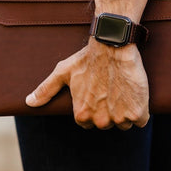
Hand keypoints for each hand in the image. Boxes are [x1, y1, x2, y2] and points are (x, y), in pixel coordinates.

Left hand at [26, 38, 149, 129]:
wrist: (113, 46)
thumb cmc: (87, 58)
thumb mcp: (62, 73)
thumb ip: (45, 90)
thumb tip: (28, 103)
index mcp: (81, 114)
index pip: (90, 122)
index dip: (96, 108)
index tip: (99, 94)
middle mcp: (100, 121)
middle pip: (109, 124)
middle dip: (111, 111)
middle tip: (112, 90)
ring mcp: (119, 118)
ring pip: (125, 123)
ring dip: (127, 110)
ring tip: (123, 90)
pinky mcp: (137, 113)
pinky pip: (141, 119)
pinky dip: (141, 109)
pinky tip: (135, 93)